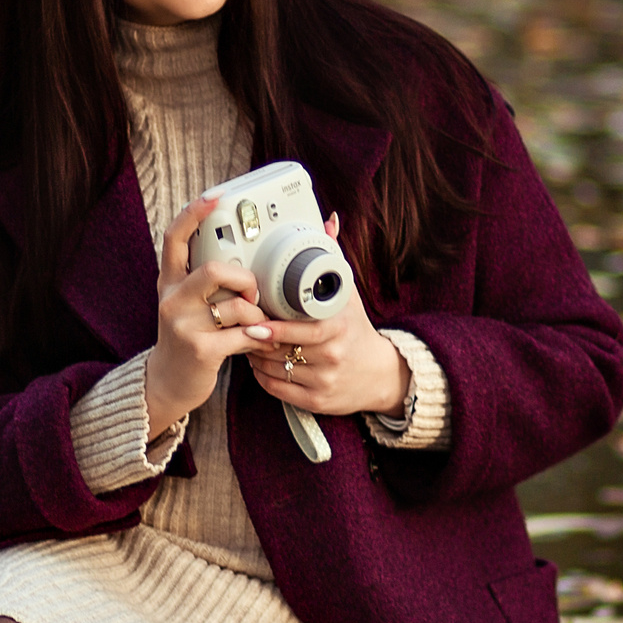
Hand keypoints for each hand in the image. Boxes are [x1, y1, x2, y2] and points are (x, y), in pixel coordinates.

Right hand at [146, 191, 270, 438]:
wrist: (167, 383)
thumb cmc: (189, 338)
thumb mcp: (188, 304)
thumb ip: (209, 282)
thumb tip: (250, 260)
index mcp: (170, 281)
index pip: (175, 237)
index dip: (194, 213)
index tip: (216, 196)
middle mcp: (172, 299)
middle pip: (214, 269)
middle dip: (245, 280)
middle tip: (253, 296)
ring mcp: (182, 324)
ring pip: (236, 305)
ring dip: (257, 316)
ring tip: (258, 326)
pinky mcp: (199, 349)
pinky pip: (242, 334)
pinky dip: (259, 338)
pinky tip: (258, 343)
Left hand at [246, 214, 411, 417]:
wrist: (380, 375)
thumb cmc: (356, 329)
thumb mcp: (347, 294)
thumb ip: (332, 257)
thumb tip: (328, 221)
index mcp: (338, 328)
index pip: (301, 329)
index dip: (274, 328)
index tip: (255, 322)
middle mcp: (332, 356)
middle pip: (281, 349)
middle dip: (257, 339)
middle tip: (243, 327)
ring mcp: (324, 381)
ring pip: (274, 368)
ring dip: (255, 356)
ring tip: (248, 341)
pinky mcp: (316, 402)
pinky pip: (277, 388)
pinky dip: (262, 375)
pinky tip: (259, 362)